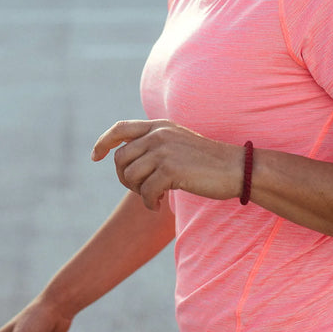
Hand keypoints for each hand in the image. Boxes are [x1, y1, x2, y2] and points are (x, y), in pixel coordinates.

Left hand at [92, 119, 242, 209]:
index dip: (103, 142)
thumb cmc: (207, 161)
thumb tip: (124, 160)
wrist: (236, 168)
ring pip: (130, 176)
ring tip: (154, 196)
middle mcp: (158, 134)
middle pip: (121, 158)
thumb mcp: (178, 143)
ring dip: (137, 192)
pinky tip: (160, 205)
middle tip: (141, 190)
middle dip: (124, 179)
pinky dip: (149, 203)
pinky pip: (145, 191)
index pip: (120, 129)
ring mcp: (164, 151)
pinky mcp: (171, 170)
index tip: (95, 156)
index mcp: (159, 126)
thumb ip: (154, 144)